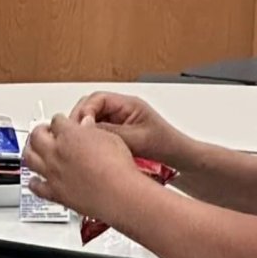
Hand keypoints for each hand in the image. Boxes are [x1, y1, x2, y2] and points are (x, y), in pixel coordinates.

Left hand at [22, 114, 140, 218]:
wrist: (118, 193)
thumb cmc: (117, 167)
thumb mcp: (110, 138)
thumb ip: (93, 131)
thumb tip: (86, 126)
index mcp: (69, 135)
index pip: (57, 121)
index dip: (59, 120)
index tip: (60, 122)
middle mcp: (56, 152)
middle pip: (37, 136)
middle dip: (39, 131)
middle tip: (43, 131)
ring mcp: (52, 172)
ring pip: (29, 158)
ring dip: (30, 151)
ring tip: (32, 149)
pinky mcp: (54, 192)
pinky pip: (36, 186)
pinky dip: (33, 182)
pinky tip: (34, 180)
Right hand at [68, 92, 189, 164]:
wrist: (181, 158)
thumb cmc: (166, 145)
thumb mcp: (137, 140)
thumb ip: (111, 134)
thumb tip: (87, 131)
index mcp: (128, 104)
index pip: (96, 98)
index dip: (85, 111)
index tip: (82, 126)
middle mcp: (121, 110)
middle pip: (90, 107)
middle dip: (80, 120)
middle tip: (75, 136)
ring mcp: (119, 122)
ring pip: (92, 121)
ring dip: (85, 131)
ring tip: (82, 145)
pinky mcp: (118, 134)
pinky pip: (98, 133)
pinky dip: (92, 140)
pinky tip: (91, 151)